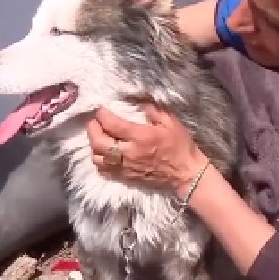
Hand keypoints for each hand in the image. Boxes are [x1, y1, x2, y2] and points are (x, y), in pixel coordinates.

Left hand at [86, 103, 206, 195]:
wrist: (186, 172)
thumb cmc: (180, 145)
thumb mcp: (171, 121)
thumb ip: (152, 110)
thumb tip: (137, 102)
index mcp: (141, 136)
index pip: (112, 125)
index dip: (102, 115)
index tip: (100, 110)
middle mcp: (130, 152)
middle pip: (99, 142)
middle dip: (92, 129)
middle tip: (94, 122)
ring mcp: (126, 167)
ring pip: (98, 158)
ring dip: (94, 146)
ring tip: (99, 137)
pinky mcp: (126, 177)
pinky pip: (104, 171)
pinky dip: (99, 162)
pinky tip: (104, 154)